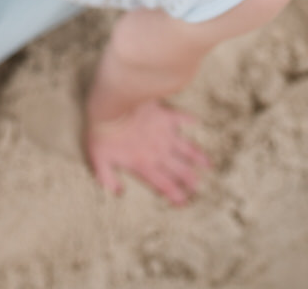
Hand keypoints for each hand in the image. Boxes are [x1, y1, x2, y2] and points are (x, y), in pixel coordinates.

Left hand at [85, 99, 209, 204]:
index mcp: (143, 164)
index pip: (162, 184)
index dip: (174, 194)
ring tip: (208, 164)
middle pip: (179, 169)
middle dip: (190, 179)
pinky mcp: (164, 116)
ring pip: (185, 149)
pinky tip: (196, 121)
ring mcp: (164, 134)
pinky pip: (180, 118)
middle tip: (199, 186)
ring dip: (197, 157)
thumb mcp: (99, 159)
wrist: (113, 105)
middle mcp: (158, 152)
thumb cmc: (103, 132)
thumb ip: (107, 178)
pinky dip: (189, 120)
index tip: (184, 202)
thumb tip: (117, 193)